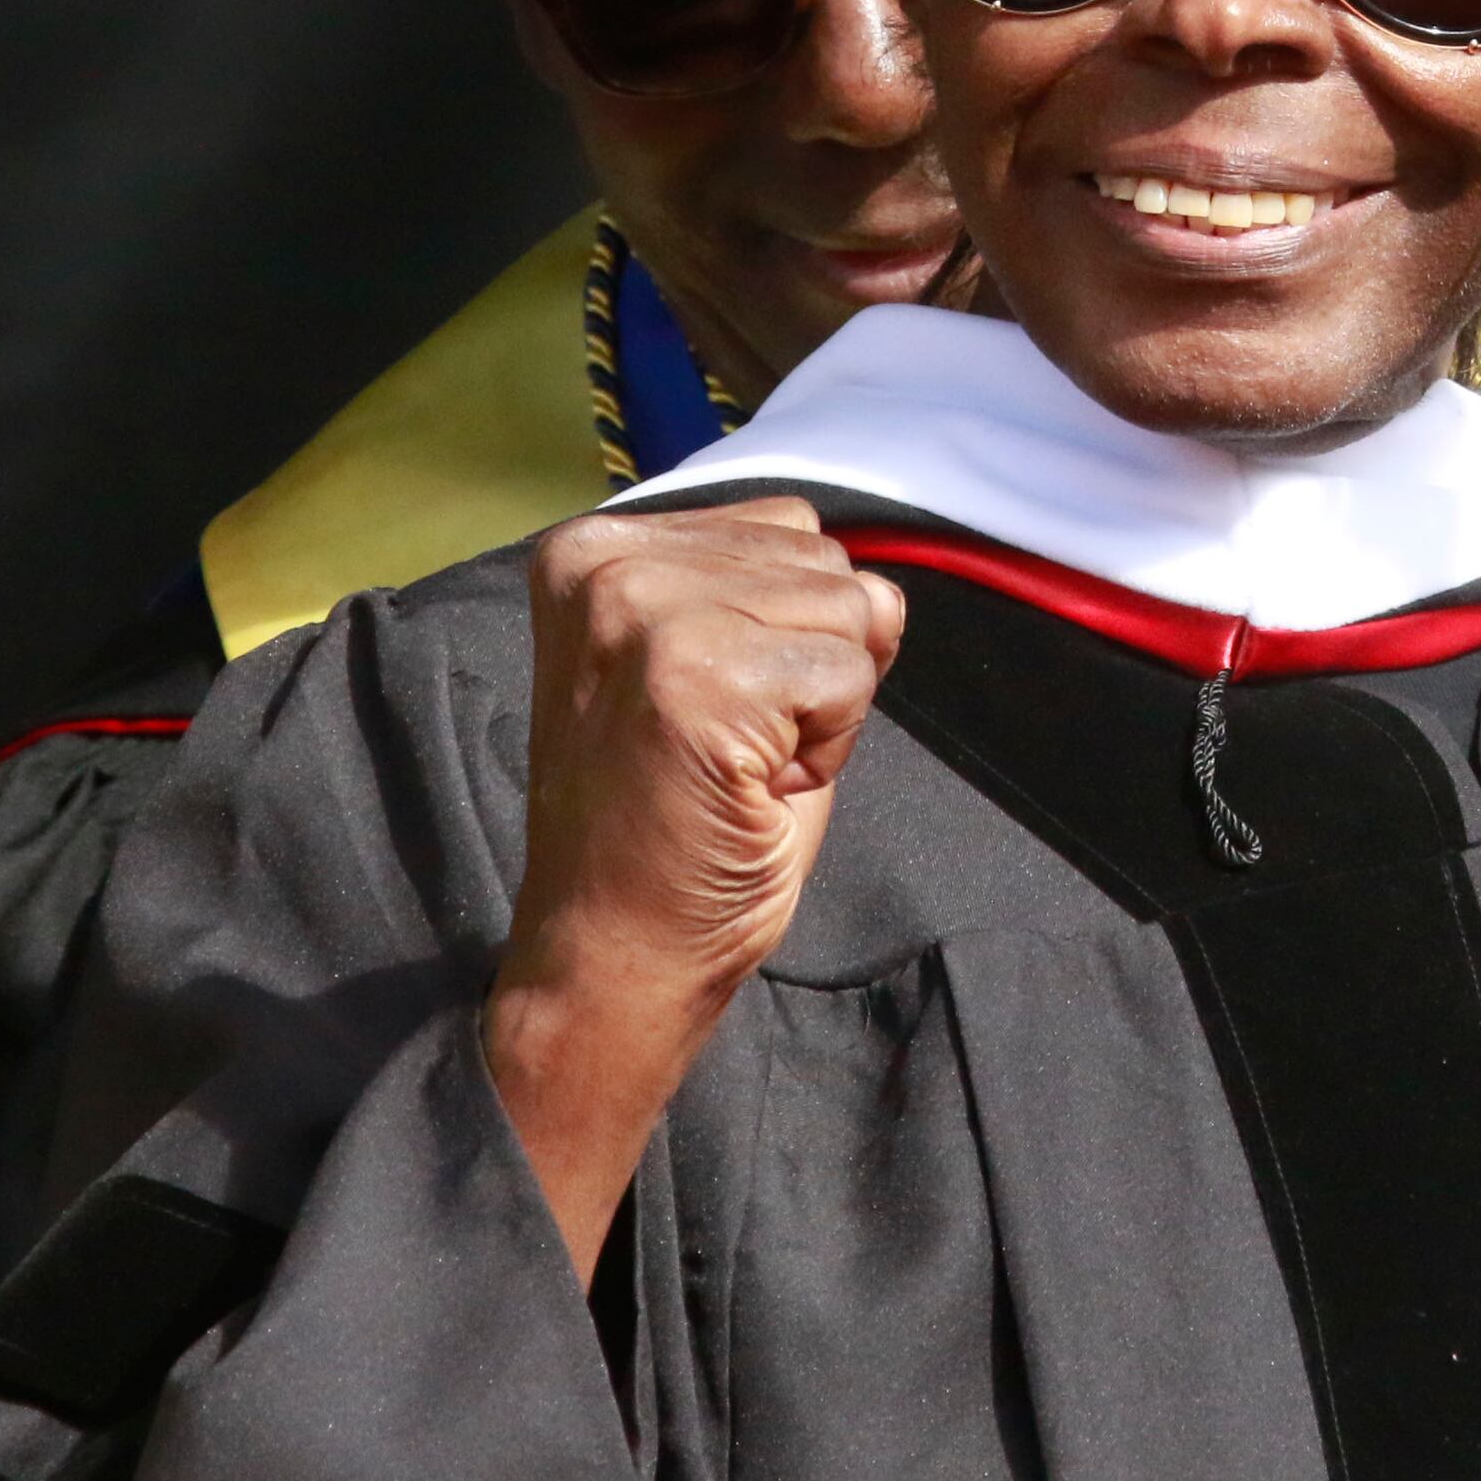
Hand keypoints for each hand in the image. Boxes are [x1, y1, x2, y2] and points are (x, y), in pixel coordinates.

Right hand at [483, 498, 904, 1277]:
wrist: (614, 954)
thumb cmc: (674, 825)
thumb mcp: (717, 667)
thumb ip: (783, 595)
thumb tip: (884, 587)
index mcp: (596, 546)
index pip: (787, 526)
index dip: (789, 631)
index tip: (716, 709)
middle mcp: (608, 562)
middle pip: (827, 563)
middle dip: (811, 667)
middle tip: (728, 750)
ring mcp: (646, 613)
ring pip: (850, 612)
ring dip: (822, 708)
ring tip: (737, 768)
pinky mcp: (696, 675)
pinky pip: (850, 677)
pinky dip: (829, 748)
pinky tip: (750, 789)